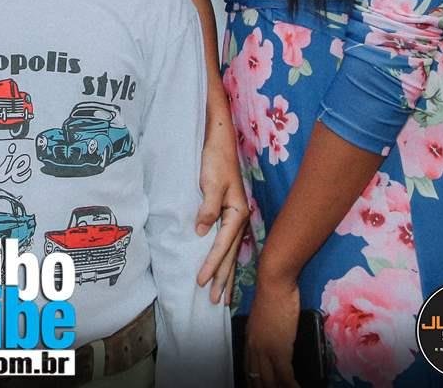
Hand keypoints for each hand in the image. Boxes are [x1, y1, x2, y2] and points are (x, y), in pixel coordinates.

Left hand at [195, 124, 248, 303]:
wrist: (222, 142)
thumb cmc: (215, 160)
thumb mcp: (210, 182)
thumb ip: (208, 208)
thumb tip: (201, 232)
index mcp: (237, 213)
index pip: (222, 245)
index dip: (212, 264)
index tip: (201, 281)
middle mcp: (240, 218)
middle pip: (231, 254)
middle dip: (223, 278)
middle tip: (214, 301)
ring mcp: (238, 217)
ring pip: (232, 252)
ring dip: (227, 273)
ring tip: (222, 295)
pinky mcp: (232, 214)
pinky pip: (230, 243)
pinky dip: (227, 259)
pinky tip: (225, 268)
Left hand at [246, 276, 299, 387]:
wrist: (274, 283)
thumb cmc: (273, 293)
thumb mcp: (265, 317)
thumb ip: (267, 331)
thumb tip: (275, 339)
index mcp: (250, 338)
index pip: (248, 366)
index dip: (253, 379)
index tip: (257, 385)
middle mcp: (254, 346)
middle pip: (256, 377)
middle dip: (262, 387)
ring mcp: (265, 350)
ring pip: (269, 380)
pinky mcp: (279, 350)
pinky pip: (284, 375)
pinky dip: (291, 385)